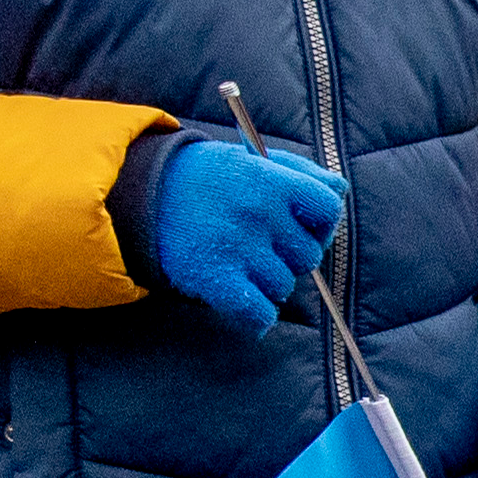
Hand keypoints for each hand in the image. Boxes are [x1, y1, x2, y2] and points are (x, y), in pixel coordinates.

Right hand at [150, 138, 346, 337]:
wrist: (138, 193)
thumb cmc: (204, 178)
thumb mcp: (251, 160)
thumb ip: (300, 172)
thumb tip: (340, 189)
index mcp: (270, 179)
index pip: (327, 208)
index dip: (321, 222)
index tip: (302, 226)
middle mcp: (259, 212)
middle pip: (307, 256)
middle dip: (290, 257)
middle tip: (261, 247)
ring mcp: (237, 246)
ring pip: (283, 286)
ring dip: (267, 284)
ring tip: (239, 265)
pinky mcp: (214, 277)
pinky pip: (258, 312)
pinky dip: (256, 317)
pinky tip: (247, 307)